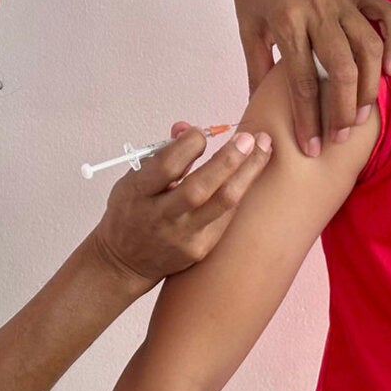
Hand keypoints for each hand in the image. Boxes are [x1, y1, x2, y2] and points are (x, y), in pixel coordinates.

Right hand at [90, 122, 272, 291]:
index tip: (201, 133)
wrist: (125, 261)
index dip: (188, 145)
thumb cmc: (130, 212)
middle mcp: (159, 217)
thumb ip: (161, 153)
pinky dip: (239, 191)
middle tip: (249, 138)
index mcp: (137, 193)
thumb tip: (188, 129)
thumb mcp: (133, 178)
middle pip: (200, 187)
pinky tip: (249, 174)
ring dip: (248, 173)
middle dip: (229, 159)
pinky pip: (226, 216)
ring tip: (265, 149)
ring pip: (223, 203)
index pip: (167, 166)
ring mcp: (181, 236)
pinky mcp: (199, 249)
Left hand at [216, 0, 390, 156]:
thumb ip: (256, 70)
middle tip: (340, 137)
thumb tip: (259, 111)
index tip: (311, 148)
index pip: (302, 81)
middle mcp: (317, 10)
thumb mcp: (247, 28)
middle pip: (342, 69)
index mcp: (285, 23)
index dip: (308, 119)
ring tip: (361, 115)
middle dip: (343, 110)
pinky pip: (385, 14)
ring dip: (368, 86)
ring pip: (367, 47)